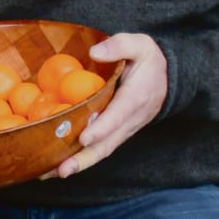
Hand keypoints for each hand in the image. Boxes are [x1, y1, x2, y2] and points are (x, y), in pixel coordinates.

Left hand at [54, 32, 166, 177]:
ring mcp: (124, 129)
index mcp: (136, 97)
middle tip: (62, 170)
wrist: (168, 78)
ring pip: (102, 150)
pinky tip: (55, 166)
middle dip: (85, 158)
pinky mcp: (116, 133)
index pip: (119, 115)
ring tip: (51, 174)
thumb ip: (121, 45)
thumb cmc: (148, 60)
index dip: (102, 128)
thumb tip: (95, 53)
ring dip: (78, 164)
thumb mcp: (140, 44)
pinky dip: (79, 160)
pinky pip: (99, 149)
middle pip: (108, 143)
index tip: (84, 138)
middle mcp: (131, 119)